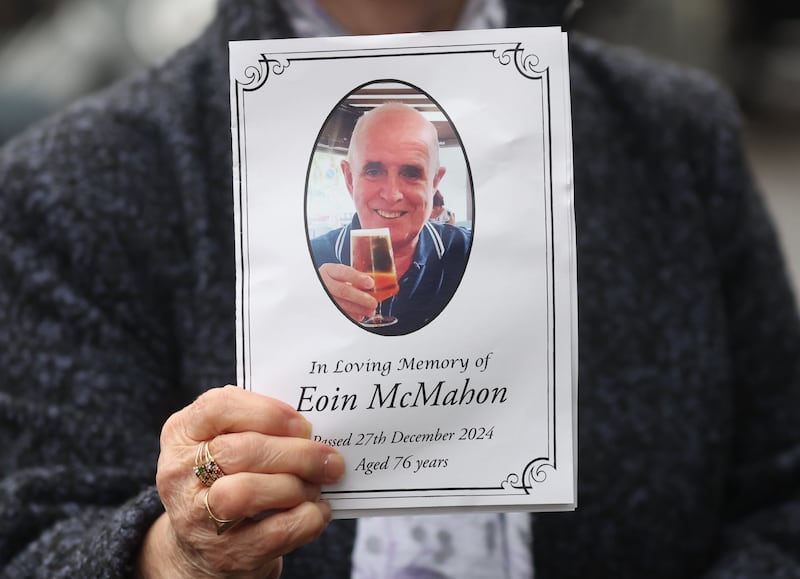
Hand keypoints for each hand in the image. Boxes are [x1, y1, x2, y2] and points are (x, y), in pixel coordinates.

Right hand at [136, 386, 344, 578]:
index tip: (302, 424)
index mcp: (182, 433)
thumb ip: (258, 426)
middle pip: (242, 451)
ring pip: (248, 492)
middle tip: (330, 459)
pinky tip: (317, 510)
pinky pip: (275, 532)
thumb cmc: (226, 477)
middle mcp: (180, 473)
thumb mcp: (225, 441)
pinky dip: (307, 518)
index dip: (267, 412)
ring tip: (316, 485)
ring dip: (296, 486)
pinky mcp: (224, 553)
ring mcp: (197, 518)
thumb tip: (311, 429)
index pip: (218, 407)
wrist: (203, 544)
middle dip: (297, 454)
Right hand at [318, 263, 376, 320]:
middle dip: (360, 298)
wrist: (316, 289)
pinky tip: (360, 316)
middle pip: (343, 290)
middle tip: (373, 302)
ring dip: (358, 309)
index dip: (358, 278)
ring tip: (370, 311)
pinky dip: (351, 316)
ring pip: (340, 304)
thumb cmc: (332, 281)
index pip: (343, 272)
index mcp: (329, 270)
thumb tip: (372, 285)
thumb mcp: (339, 274)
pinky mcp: (324, 309)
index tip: (371, 283)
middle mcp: (323, 282)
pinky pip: (338, 314)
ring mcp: (322, 297)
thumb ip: (353, 277)